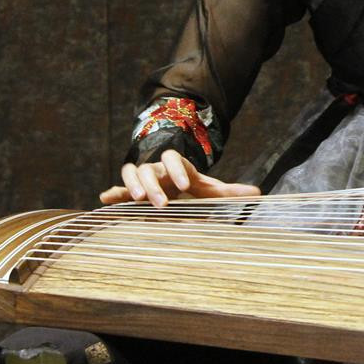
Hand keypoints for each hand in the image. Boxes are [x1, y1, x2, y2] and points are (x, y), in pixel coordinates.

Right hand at [98, 148, 259, 207]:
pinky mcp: (128, 189)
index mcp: (176, 165)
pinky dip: (112, 194)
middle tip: (162, 204)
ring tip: (135, 200)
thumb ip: (229, 191)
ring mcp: (141, 177)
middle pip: (151, 169)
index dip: (179, 170)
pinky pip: (118, 188)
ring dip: (132, 186)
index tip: (187, 187)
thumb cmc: (190, 185)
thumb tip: (259, 193)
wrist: (171, 180)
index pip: (175, 159)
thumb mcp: (208, 187)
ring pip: (132, 173)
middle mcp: (157, 168)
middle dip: (155, 185)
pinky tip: (104, 201)